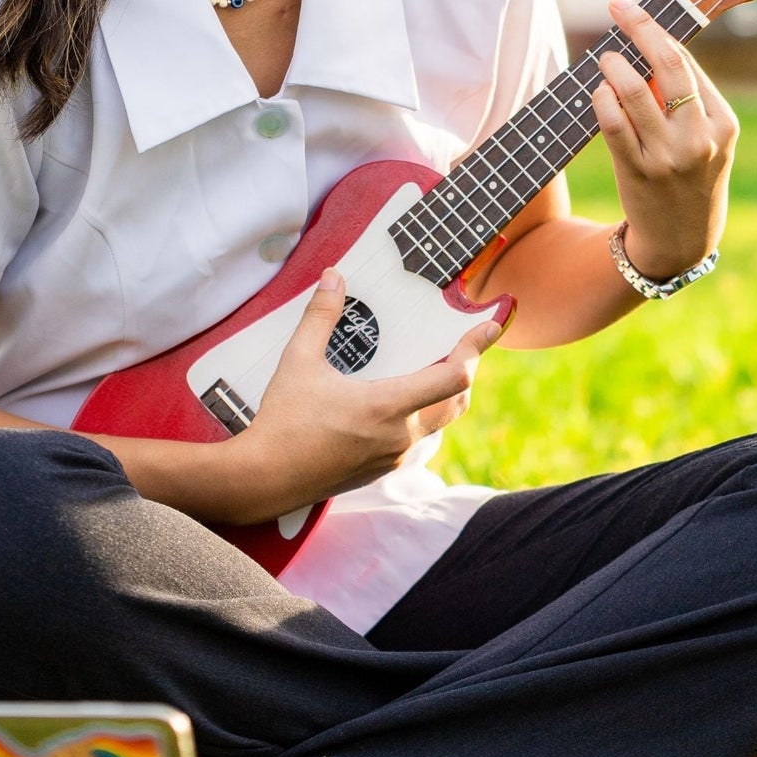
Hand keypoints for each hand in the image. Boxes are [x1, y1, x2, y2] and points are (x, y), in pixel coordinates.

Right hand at [231, 268, 502, 521]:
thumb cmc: (283, 420)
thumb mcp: (299, 361)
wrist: (265, 479)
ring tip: (443, 366)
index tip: (491, 326)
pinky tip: (408, 400)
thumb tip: (334, 277)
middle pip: (457, 399)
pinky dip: (427, 414)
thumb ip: (320, 316)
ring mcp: (392, 456)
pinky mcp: (382, 468)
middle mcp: (399, 435)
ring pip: (441, 421)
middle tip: (467, 341)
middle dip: (467, 367)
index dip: (475, 347)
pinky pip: (419, 438)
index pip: (453, 376)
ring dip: (449, 393)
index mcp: (386, 406)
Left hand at [591, 0, 737, 280]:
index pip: (687, 64)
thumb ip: (690, 100)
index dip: (657, 30)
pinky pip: (614, 125)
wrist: (682, 242)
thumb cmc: (692, 180)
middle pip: (667, 66)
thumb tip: (652, 47)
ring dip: (614, 64)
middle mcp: (700, 137)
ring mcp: (669, 156)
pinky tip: (599, 90)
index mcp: (723, 124)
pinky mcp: (639, 172)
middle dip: (638, 27)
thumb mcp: (709, 142)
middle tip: (616, 5)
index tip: (636, 8)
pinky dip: (602, 99)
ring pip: (635, 92)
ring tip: (605, 55)